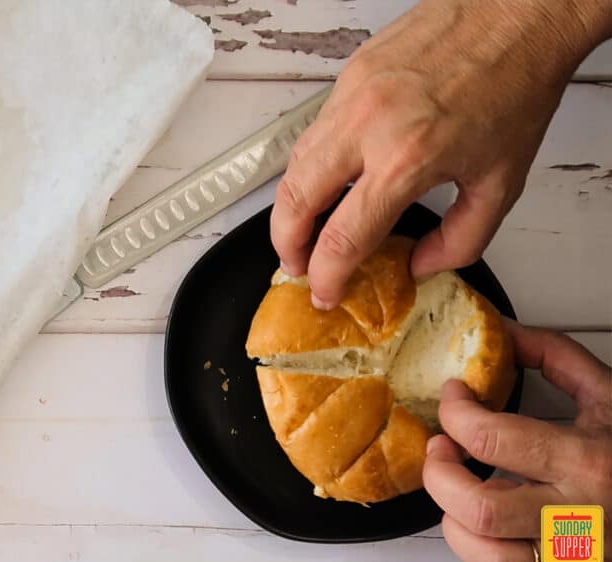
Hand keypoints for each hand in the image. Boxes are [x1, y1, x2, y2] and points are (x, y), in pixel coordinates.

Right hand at [271, 0, 611, 309]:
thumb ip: (461, 240)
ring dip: (291, 206)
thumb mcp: (502, 182)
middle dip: (286, 245)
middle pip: (295, 201)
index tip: (325, 291)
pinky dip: (311, 165)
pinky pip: (314, 131)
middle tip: (296, 265)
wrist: (517, 16)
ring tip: (305, 229)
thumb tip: (419, 264)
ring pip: (294, 164)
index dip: (327, 275)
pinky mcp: (349, 75)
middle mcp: (367, 127)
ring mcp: (351, 97)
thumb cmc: (515, 87)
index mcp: (405, 160)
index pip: (343, 236)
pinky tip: (328, 180)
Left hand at [423, 321, 611, 561]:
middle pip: (476, 507)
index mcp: (589, 464)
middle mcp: (579, 519)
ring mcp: (573, 559)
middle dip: (441, 474)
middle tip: (442, 451)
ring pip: (483, 556)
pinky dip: (475, 559)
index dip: (454, 411)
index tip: (453, 398)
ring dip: (454, 521)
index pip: (491, 439)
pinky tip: (483, 530)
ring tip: (458, 492)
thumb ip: (554, 356)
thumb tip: (500, 332)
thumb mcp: (611, 395)